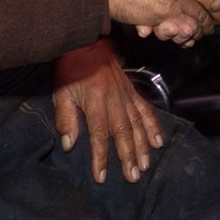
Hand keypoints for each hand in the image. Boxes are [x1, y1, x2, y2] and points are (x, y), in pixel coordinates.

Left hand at [53, 39, 162, 183]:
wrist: (87, 42)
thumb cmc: (71, 69)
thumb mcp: (62, 92)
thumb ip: (66, 118)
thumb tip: (69, 145)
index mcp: (96, 102)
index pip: (99, 135)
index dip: (100, 157)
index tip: (101, 176)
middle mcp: (115, 100)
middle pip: (123, 133)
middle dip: (128, 157)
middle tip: (132, 177)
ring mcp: (126, 95)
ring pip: (137, 125)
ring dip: (142, 147)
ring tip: (144, 166)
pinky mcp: (133, 91)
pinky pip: (146, 110)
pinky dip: (153, 126)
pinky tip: (158, 142)